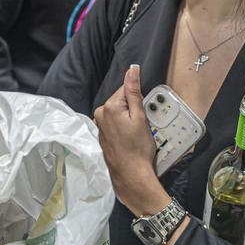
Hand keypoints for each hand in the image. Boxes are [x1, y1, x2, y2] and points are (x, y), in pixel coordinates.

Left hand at [92, 65, 170, 217]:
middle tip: (142, 124)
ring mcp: (100, 126)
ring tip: (137, 133)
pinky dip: (124, 127)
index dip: (139, 98)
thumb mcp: (140, 116)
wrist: (131, 174)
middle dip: (133, 108)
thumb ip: (134, 91)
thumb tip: (132, 70)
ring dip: (129, 118)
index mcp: (108, 107)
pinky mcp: (102, 135)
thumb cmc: (137, 149)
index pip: (126, 89)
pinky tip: (131, 138)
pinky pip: (115, 123)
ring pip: (119, 112)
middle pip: (122, 101)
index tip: (144, 110)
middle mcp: (100, 115)